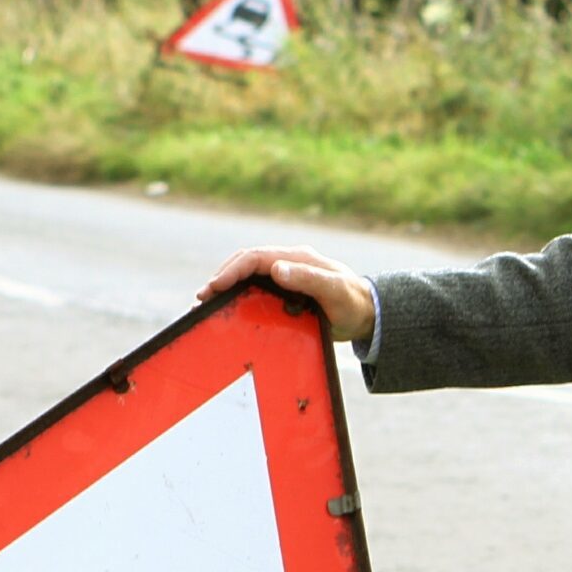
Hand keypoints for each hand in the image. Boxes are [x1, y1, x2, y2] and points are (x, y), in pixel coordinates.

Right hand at [198, 245, 374, 342]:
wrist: (368, 314)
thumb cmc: (353, 302)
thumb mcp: (334, 291)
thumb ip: (308, 279)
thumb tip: (276, 268)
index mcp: (297, 257)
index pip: (256, 257)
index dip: (232, 270)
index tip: (215, 286)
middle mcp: (288, 262)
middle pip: (246, 262)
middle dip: (222, 276)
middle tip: (203, 296)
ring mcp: (286, 275)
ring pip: (248, 275)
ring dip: (226, 285)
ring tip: (207, 301)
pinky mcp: (285, 290)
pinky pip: (255, 288)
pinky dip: (238, 295)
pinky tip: (227, 307)